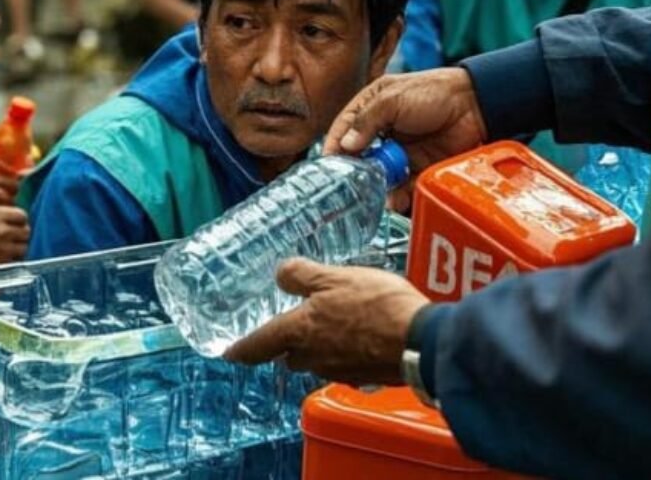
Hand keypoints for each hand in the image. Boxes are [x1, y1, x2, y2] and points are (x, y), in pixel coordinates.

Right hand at [0, 205, 28, 267]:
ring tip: (7, 248)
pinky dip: (11, 260)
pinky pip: (16, 261)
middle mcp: (1, 231)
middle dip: (20, 233)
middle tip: (12, 236)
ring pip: (24, 247)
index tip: (15, 223)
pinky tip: (1, 257)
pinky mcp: (0, 264)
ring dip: (18, 247)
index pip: (21, 214)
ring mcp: (2, 249)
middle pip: (26, 230)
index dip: (19, 219)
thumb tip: (9, 214)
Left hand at [224, 258, 428, 384]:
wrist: (421, 341)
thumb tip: (281, 273)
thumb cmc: (377, 305)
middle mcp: (314, 358)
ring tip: (328, 327)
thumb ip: (303, 275)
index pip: (259, 344)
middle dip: (286, 345)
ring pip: (315, 361)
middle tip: (290, 329)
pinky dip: (343, 353)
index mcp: (300, 332)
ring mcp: (339, 371)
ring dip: (316, 348)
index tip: (229, 353)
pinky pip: (342, 365)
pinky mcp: (363, 376)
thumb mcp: (335, 277)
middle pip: (288, 355)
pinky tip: (357, 338)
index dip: (241, 348)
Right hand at [324, 68, 487, 208]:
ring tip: (375, 194)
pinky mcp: (418, 167)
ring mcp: (400, 150)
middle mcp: (383, 130)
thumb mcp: (393, 98)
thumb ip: (367, 120)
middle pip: (360, 154)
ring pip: (380, 173)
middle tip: (350, 181)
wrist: (475, 105)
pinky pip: (401, 185)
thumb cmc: (434, 91)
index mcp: (372, 106)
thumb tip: (346, 145)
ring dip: (376, 185)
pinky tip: (394, 199)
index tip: (328, 160)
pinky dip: (397, 195)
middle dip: (355, 169)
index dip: (335, 142)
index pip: (346, 126)